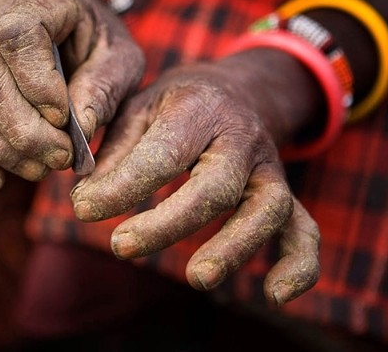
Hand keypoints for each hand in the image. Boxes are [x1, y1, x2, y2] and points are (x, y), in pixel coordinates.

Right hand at [0, 0, 144, 191]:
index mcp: (36, 2)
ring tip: (40, 170)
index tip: (64, 120)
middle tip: (60, 159)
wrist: (74, 32)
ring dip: (0, 150)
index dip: (37, 84)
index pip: (17, 36)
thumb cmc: (100, 45)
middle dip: (23, 133)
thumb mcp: (120, 59)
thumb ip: (104, 88)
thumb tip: (79, 130)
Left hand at [70, 59, 320, 304]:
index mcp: (199, 110)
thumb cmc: (177, 106)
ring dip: (233, 248)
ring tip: (197, 278)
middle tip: (120, 246)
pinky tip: (275, 296)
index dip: (123, 186)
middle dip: (169, 222)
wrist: (236, 91)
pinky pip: (304, 231)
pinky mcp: (284, 195)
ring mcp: (270, 169)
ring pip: (266, 210)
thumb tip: (86, 199)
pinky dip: (298, 266)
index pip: (162, 153)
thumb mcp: (139, 109)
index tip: (83, 209)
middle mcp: (242, 139)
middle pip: (216, 186)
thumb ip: (114, 151)